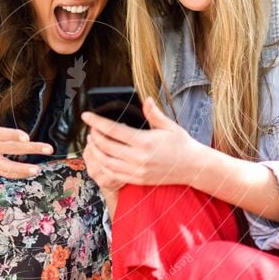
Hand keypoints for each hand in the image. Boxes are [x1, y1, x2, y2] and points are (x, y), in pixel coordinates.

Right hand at [0, 91, 53, 178]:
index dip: (11, 135)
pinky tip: (30, 172)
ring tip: (37, 169)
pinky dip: (17, 174)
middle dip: (29, 149)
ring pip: (5, 166)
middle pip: (7, 149)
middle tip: (47, 149)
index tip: (26, 137)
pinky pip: (4, 172)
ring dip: (22, 169)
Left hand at [82, 97, 205, 188]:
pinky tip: (101, 156)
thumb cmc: (181, 144)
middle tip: (90, 127)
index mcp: (145, 142)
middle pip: (105, 146)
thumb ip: (154, 113)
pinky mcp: (137, 180)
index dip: (97, 122)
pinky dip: (102, 165)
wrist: (192, 167)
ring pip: (106, 162)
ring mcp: (137, 171)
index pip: (113, 130)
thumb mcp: (170, 126)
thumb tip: (146, 99)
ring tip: (92, 141)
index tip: (86, 115)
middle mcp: (139, 158)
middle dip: (93, 135)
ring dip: (95, 151)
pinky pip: (113, 174)